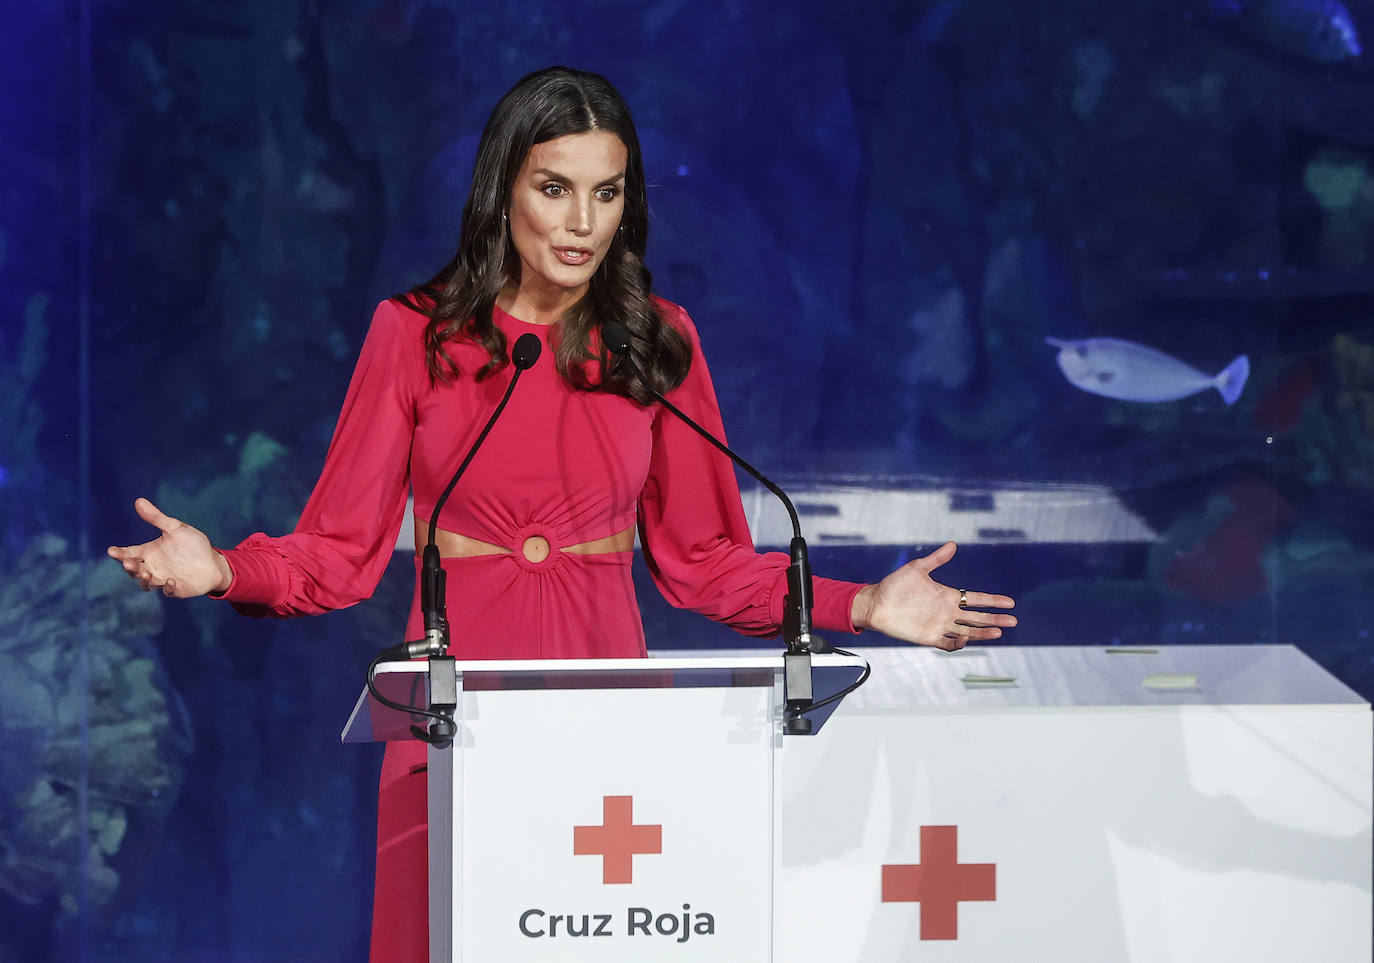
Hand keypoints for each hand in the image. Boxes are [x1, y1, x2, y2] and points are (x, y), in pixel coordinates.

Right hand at [106, 497, 232, 597]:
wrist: (213, 562)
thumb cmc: (192, 545)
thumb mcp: (175, 528)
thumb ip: (157, 518)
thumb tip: (139, 500)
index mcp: (149, 552)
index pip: (129, 553)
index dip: (119, 553)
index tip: (112, 550)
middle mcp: (152, 567)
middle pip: (134, 570)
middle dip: (129, 567)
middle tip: (127, 562)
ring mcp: (163, 579)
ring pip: (147, 583)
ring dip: (145, 579)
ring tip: (146, 573)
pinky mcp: (176, 589)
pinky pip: (169, 591)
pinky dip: (168, 587)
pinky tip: (171, 581)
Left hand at [851, 541, 1015, 649]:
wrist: (875, 603)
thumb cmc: (895, 585)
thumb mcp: (917, 568)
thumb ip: (936, 559)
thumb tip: (953, 544)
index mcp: (947, 596)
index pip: (976, 599)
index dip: (993, 601)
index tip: (1010, 602)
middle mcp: (947, 612)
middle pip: (977, 617)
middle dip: (995, 619)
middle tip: (1013, 621)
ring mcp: (939, 625)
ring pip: (967, 631)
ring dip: (982, 633)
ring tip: (998, 633)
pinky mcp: (928, 637)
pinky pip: (947, 643)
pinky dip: (958, 644)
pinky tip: (966, 639)